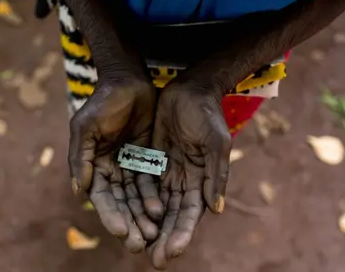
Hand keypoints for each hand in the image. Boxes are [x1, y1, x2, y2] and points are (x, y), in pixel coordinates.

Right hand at [69, 74, 163, 251]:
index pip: (102, 196)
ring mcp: (130, 165)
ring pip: (136, 197)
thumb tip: (77, 191)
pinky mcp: (148, 159)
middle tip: (138, 244)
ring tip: (152, 235)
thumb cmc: (103, 102)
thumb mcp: (86, 126)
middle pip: (120, 202)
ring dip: (142, 216)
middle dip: (128, 223)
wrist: (129, 81)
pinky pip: (151, 183)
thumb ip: (80, 157)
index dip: (110, 214)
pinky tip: (161, 212)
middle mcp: (111, 169)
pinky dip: (154, 198)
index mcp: (93, 165)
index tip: (120, 231)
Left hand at [148, 81, 231, 268]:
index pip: (190, 213)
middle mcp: (184, 180)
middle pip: (172, 215)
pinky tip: (127, 217)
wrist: (190, 90)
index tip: (170, 252)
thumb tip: (216, 210)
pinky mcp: (152, 160)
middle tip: (153, 260)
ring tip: (137, 245)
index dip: (181, 233)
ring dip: (148, 225)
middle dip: (163, 237)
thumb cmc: (207, 115)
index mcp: (202, 180)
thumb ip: (216, 175)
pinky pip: (142, 185)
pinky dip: (136, 202)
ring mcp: (167, 172)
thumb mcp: (216, 142)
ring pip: (155, 205)